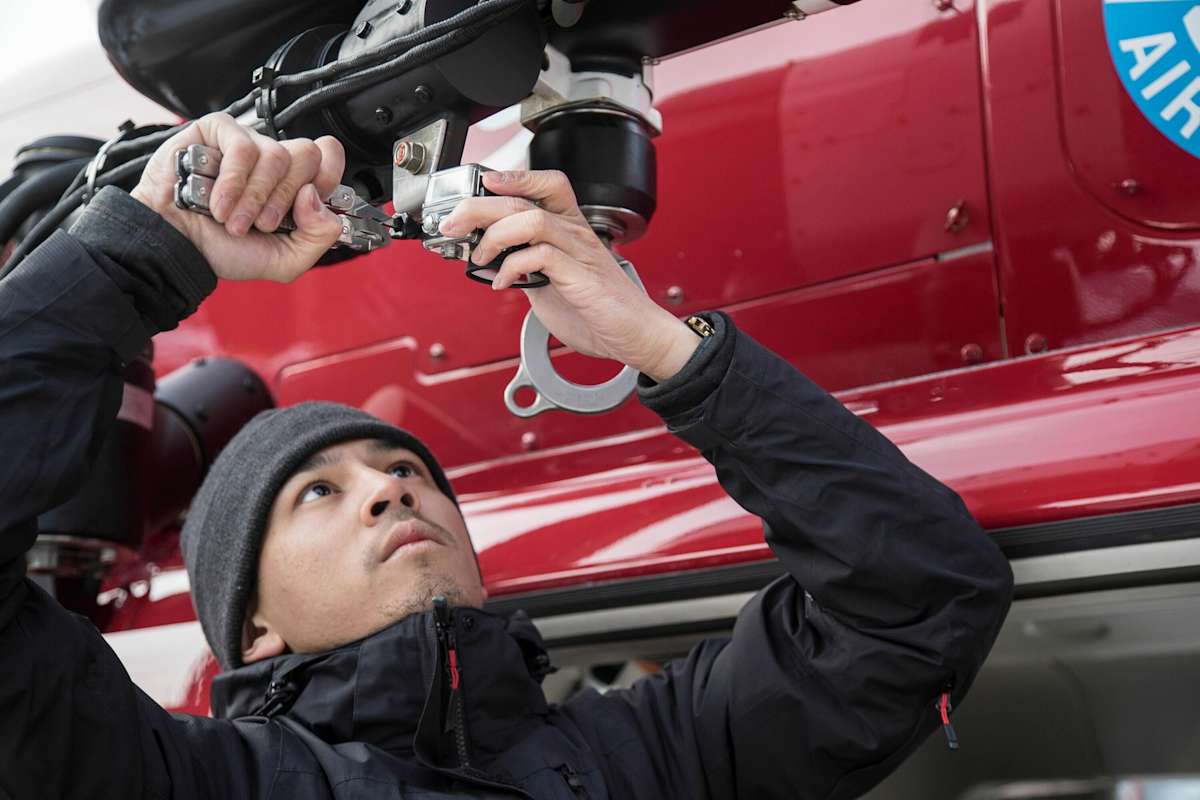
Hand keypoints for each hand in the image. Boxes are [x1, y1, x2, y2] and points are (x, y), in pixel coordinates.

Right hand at [130, 113, 345, 282]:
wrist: (176, 247)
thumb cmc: (223, 249)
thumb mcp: (285, 260)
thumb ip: (319, 236)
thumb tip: (315, 196)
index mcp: (295, 186)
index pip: (329, 159)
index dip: (328, 177)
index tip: (308, 201)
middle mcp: (274, 163)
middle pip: (307, 155)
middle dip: (285, 197)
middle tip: (263, 223)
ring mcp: (248, 145)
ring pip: (277, 154)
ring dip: (254, 197)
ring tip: (234, 220)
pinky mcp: (218, 132)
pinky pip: (243, 146)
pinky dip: (233, 182)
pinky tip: (217, 203)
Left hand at [438, 170, 700, 380]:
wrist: (634, 335)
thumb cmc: (597, 310)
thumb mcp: (549, 282)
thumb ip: (522, 265)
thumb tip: (485, 258)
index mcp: (570, 228)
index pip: (546, 184)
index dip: (514, 176)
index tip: (483, 182)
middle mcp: (575, 233)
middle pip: (524, 200)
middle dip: (480, 207)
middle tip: (454, 224)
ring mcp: (579, 252)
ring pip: (531, 220)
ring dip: (494, 235)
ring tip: (479, 257)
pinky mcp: (580, 275)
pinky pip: (541, 255)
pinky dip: (512, 266)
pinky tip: (503, 282)